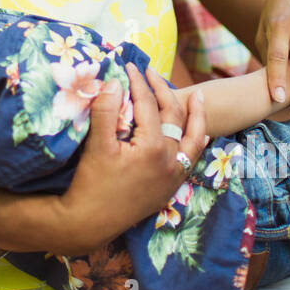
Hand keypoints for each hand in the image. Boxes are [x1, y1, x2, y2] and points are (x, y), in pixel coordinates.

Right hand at [60, 63, 208, 250]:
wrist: (89, 223)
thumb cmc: (90, 183)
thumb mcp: (96, 145)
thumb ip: (106, 110)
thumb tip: (114, 82)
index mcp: (153, 147)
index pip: (148, 105)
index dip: (138, 82)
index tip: (129, 66)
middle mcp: (170, 160)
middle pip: (174, 116)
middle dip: (164, 90)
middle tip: (152, 72)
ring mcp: (173, 176)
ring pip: (193, 139)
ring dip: (197, 116)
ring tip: (200, 97)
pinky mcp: (170, 188)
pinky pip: (191, 160)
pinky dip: (196, 143)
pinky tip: (198, 135)